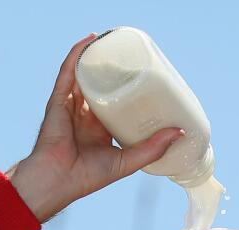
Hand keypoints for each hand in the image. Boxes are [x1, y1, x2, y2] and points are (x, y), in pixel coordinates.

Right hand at [8, 34, 182, 221]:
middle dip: (115, 73)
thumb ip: (152, 148)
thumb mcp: (128, 161)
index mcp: (99, 131)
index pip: (116, 106)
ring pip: (85, 76)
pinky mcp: (59, 101)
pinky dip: (76, 55)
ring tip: (112, 42)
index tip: (148, 82)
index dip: (130, 94)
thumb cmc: (88, 177)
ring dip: (96, 58)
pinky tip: (89, 41)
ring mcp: (71, 106)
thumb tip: (180, 133)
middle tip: (134, 59)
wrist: (58, 180)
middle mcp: (85, 116)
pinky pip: (68, 73)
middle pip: (102, 88)